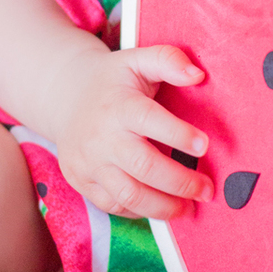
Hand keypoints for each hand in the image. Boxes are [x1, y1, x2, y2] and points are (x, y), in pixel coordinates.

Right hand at [51, 43, 211, 220]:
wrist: (64, 97)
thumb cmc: (113, 81)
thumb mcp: (138, 60)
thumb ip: (168, 60)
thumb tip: (197, 75)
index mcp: (119, 105)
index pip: (150, 121)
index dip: (179, 135)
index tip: (204, 146)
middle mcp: (101, 137)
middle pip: (144, 168)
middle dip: (181, 183)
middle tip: (207, 189)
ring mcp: (89, 162)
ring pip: (129, 195)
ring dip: (165, 207)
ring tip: (189, 208)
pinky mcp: (81, 181)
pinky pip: (113, 206)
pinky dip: (140, 211)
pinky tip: (160, 205)